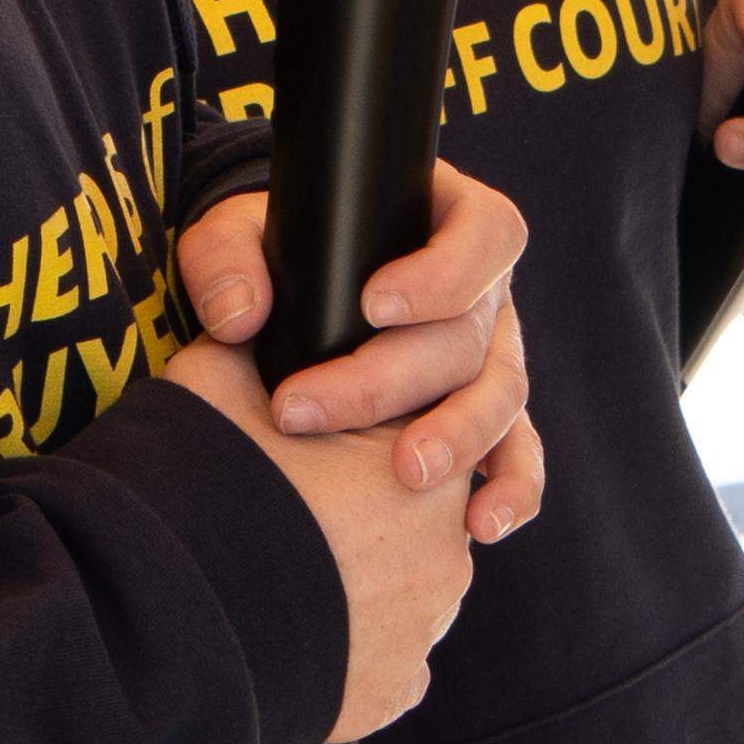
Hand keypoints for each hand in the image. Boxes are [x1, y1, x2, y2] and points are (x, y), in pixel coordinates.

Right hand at [164, 333, 479, 741]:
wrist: (162, 616)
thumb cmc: (199, 482)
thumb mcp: (218, 377)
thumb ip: (261, 343)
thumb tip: (261, 322)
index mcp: (423, 463)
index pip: (416, 421)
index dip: (356, 420)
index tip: (303, 428)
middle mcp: (445, 552)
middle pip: (418, 507)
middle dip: (366, 501)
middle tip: (290, 498)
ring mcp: (420, 632)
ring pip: (409, 586)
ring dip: (364, 573)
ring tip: (287, 565)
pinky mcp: (388, 696)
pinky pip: (388, 660)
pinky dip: (354, 644)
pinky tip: (301, 625)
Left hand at [174, 162, 540, 543]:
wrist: (288, 304)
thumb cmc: (278, 254)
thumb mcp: (238, 231)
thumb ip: (224, 257)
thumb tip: (239, 315)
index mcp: (447, 220)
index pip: (484, 233)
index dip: (443, 271)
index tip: (372, 305)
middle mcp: (483, 290)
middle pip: (470, 332)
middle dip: (393, 376)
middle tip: (308, 409)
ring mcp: (492, 356)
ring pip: (502, 394)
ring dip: (459, 435)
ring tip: (406, 472)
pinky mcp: (490, 417)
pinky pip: (519, 453)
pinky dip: (510, 489)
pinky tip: (479, 524)